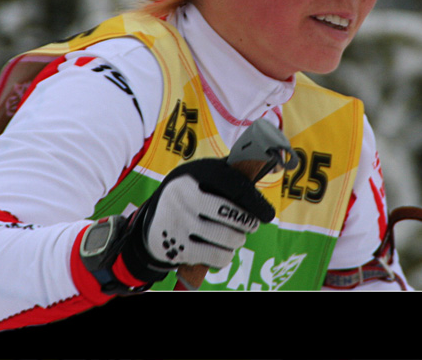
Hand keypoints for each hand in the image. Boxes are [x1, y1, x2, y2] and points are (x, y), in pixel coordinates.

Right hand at [119, 158, 274, 282]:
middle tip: (250, 226)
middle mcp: (183, 194)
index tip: (267, 215)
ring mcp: (178, 221)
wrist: (151, 223)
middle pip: (231, 213)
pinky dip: (225, 256)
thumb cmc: (189, 197)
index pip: (233, 185)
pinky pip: (215, 256)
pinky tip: (224, 252)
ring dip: (237, 240)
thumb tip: (270, 165)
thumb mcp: (200, 177)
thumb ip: (228, 174)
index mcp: (193, 172)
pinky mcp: (176, 247)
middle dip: (247, 223)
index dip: (254, 201)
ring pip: (227, 237)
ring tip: (236, 238)